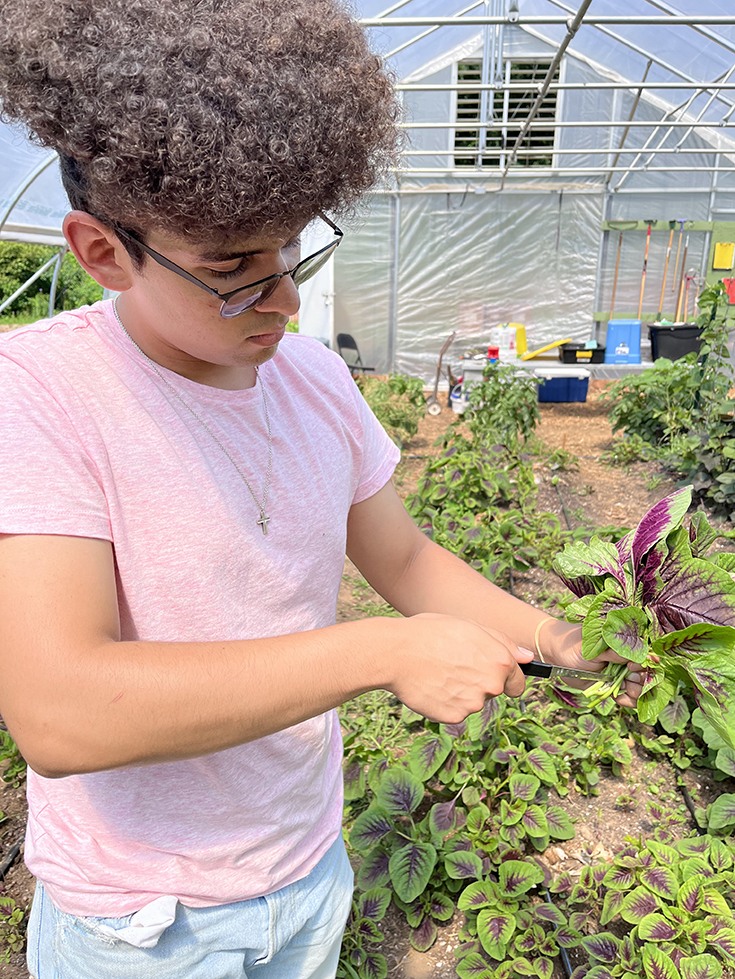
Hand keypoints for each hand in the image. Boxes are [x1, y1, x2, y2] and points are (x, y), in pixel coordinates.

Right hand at [384, 613, 533, 723]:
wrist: (397, 653)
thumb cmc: (431, 633)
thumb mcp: (470, 626)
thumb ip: (503, 643)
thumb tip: (526, 657)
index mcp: (500, 661)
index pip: (518, 682)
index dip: (507, 678)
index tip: (495, 677)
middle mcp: (492, 685)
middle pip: (493, 691)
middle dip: (479, 682)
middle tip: (453, 665)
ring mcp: (473, 704)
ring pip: (473, 702)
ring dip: (461, 692)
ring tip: (438, 673)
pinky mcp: (454, 717)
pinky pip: (455, 712)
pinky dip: (445, 702)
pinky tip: (432, 686)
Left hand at [540, 618, 641, 707]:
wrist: (557, 656)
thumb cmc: (576, 645)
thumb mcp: (595, 648)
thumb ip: (615, 652)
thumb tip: (637, 657)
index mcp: (626, 645)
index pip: (646, 656)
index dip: (644, 664)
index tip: (632, 667)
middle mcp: (627, 660)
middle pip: (646, 674)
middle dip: (641, 681)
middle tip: (628, 681)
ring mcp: (621, 675)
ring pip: (640, 688)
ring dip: (636, 693)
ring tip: (624, 692)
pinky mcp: (613, 687)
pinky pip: (629, 698)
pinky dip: (628, 701)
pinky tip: (619, 699)